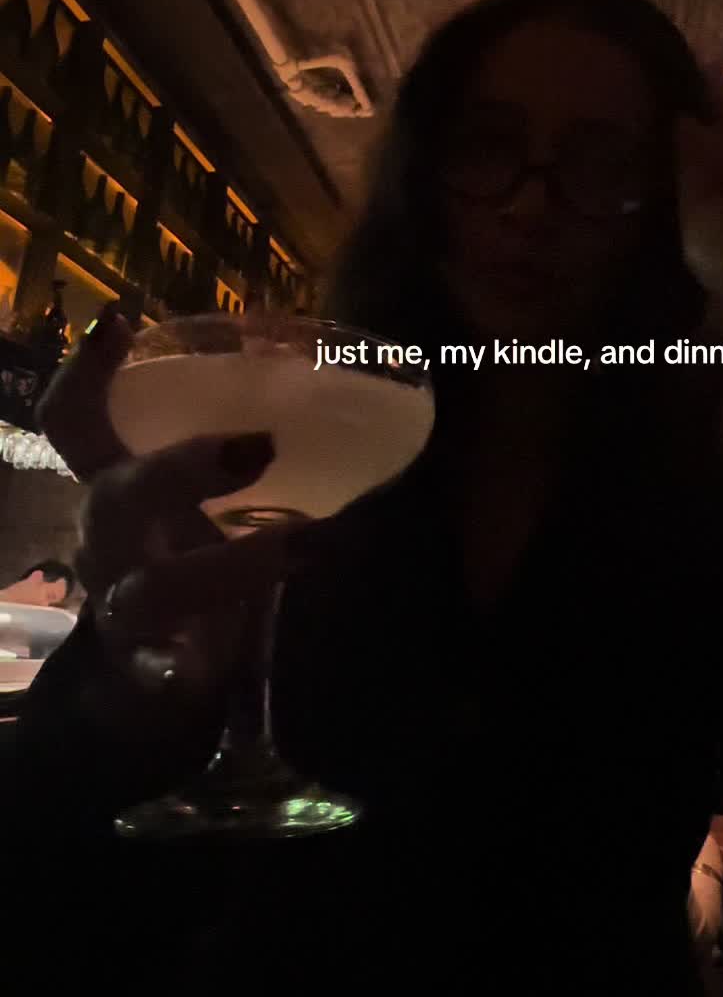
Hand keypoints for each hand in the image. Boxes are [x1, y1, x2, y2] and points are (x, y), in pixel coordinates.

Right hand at [37, 307, 308, 751]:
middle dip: (184, 467)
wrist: (148, 676)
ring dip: (233, 563)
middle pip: (116, 493)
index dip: (87, 371)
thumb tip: (369, 401)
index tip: (119, 319)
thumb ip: (247, 453)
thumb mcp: (201, 501)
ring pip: (151, 584)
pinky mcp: (142, 667)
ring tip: (311, 546)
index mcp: (117, 482)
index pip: (78, 420)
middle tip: (260, 446)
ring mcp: (120, 604)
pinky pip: (146, 667)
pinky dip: (163, 668)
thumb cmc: (188, 560)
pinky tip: (182, 672)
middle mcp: (108, 538)